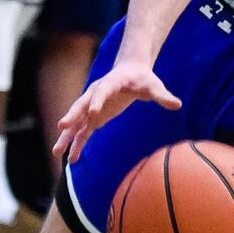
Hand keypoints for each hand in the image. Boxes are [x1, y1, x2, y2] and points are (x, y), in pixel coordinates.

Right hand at [55, 60, 180, 161]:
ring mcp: (92, 107)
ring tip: (56, 152)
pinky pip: (83, 132)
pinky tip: (71, 160)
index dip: (97, 101)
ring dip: (66, 136)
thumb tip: (177, 104)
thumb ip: (163, 96)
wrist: (130, 73)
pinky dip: (76, 144)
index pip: (101, 92)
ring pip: (76, 122)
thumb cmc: (143, 78)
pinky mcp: (94, 118)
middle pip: (81, 105)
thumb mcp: (154, 86)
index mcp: (110, 83)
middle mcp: (96, 95)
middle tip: (62, 125)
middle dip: (72, 115)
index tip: (93, 113)